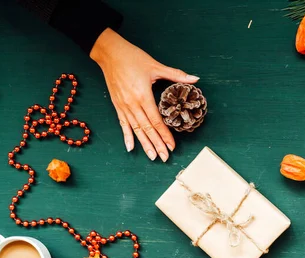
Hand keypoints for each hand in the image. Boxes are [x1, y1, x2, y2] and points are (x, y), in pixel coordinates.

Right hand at [90, 28, 198, 160]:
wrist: (109, 52)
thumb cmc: (132, 58)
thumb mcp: (156, 65)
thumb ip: (176, 75)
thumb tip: (195, 79)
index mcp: (143, 95)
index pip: (156, 120)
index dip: (165, 134)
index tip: (172, 145)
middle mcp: (132, 104)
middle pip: (147, 129)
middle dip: (157, 144)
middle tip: (165, 157)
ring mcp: (123, 106)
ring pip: (136, 129)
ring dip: (144, 144)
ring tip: (152, 157)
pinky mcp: (117, 105)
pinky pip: (123, 124)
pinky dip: (127, 136)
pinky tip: (130, 148)